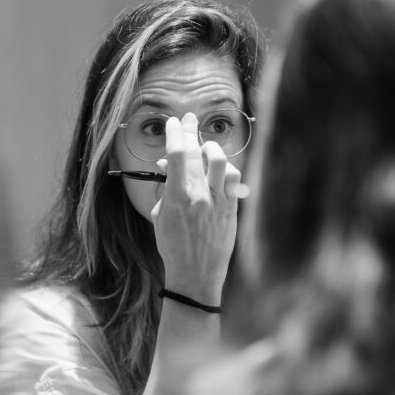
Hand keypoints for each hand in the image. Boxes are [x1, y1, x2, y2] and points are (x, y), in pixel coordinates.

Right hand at [150, 112, 241, 303]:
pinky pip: (234, 178)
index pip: (176, 153)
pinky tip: (219, 168)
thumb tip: (168, 164)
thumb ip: (165, 187)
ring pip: (220, 160)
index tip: (173, 122)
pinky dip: (226, 168)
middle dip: (190, 131)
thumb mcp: (160, 215)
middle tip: (187, 119)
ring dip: (210, 148)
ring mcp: (218, 200)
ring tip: (204, 146)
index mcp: (177, 196)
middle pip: (196, 151)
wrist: (196, 274)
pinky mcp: (232, 207)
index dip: (175, 133)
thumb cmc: (173, 246)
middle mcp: (199, 194)